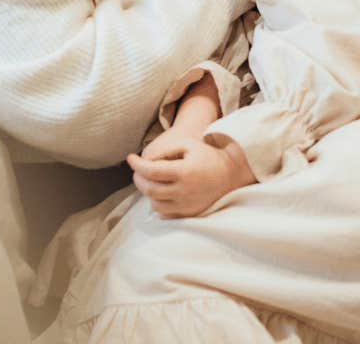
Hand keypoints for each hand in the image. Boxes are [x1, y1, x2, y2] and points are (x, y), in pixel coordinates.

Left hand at [127, 136, 253, 218]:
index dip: (136, 164)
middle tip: (137, 169)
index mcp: (183, 172)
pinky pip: (165, 214)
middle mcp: (184, 191)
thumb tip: (145, 161)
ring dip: (146, 191)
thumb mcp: (187, 144)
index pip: (151, 171)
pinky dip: (157, 204)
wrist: (230, 175)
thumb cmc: (207, 155)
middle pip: (149, 189)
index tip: (130, 158)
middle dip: (138, 178)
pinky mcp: (189, 214)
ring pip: (155, 203)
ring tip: (148, 179)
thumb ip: (165, 151)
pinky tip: (159, 192)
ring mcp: (187, 205)